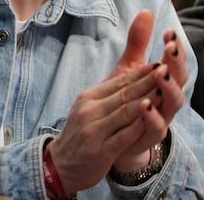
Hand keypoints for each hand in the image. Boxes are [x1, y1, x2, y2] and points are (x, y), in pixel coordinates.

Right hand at [48, 10, 183, 192]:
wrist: (60, 164)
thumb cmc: (80, 135)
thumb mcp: (89, 109)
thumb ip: (109, 96)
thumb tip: (133, 80)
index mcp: (88, 97)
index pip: (119, 82)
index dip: (141, 73)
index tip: (159, 63)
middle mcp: (89, 110)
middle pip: (124, 94)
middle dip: (147, 82)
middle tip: (166, 69)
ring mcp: (93, 130)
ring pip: (124, 113)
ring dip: (146, 101)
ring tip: (163, 91)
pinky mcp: (99, 150)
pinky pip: (122, 136)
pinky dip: (136, 128)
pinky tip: (149, 120)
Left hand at [107, 11, 186, 171]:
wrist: (115, 138)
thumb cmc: (127, 100)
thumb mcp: (129, 68)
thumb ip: (138, 43)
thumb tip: (146, 12)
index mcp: (163, 81)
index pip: (174, 62)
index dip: (174, 49)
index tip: (168, 32)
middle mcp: (166, 99)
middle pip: (179, 80)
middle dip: (176, 64)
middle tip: (169, 48)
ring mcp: (161, 118)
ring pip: (172, 103)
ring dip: (168, 88)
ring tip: (160, 72)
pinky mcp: (148, 136)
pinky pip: (156, 127)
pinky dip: (152, 116)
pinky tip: (145, 104)